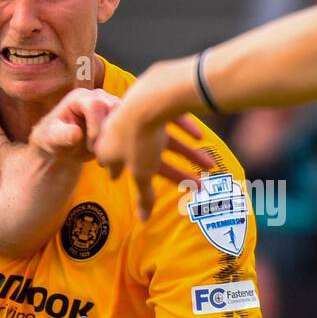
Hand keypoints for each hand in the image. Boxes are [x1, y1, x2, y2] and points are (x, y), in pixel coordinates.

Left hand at [27, 87, 120, 161]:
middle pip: (114, 109)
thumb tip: (76, 134)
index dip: (96, 127)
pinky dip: (123, 138)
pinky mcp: (120, 117)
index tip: (91, 146)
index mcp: (80, 97)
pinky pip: (129, 125)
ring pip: (126, 117)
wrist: (63, 146)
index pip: (95, 106)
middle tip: (99, 150)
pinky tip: (111, 150)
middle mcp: (98, 96)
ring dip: (117, 136)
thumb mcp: (52, 139)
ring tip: (104, 150)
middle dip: (108, 132)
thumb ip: (62, 135)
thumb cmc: (53, 140)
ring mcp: (111, 105)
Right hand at [89, 75, 214, 218]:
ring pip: (163, 138)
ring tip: (209, 165)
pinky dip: (185, 127)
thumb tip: (143, 220)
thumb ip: (143, 195)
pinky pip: (170, 118)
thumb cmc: (139, 140)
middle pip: (143, 154)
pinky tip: (200, 136)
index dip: (117, 174)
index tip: (120, 179)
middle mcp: (117, 129)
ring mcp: (132, 111)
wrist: (150, 98)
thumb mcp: (142, 172)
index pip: (111, 166)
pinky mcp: (149, 97)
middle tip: (190, 182)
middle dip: (170, 172)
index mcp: (107, 148)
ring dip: (188, 153)